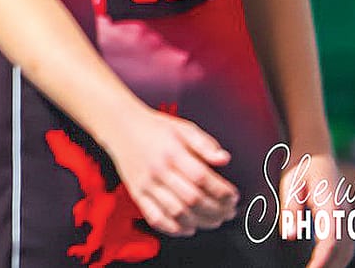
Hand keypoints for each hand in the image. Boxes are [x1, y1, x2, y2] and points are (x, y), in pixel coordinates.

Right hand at [101, 106, 239, 235]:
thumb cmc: (155, 128)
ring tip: (214, 221)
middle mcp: (159, 170)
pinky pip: (156, 218)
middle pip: (192, 199)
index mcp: (172, 152)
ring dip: (200, 222)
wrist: (120, 126)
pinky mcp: (137, 194)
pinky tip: (188, 227)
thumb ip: (205, 143)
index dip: (222, 191)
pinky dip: (174, 228)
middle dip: (217, 210)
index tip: (233, 196)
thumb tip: (225, 159)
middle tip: (228, 211)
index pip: (202, 178)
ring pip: (177, 212)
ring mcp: (146, 184)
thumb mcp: (183, 127)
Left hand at [285, 149, 353, 267]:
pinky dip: (340, 255)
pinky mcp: (345, 215)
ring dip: (336, 262)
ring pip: (348, 247)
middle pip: (343, 248)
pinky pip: (347, 241)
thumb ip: (290, 209)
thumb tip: (289, 235)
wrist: (317, 148)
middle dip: (329, 265)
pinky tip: (328, 262)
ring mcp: (347, 214)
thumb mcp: (289, 182)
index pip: (331, 239)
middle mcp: (344, 212)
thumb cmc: (301, 164)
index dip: (323, 258)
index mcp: (331, 204)